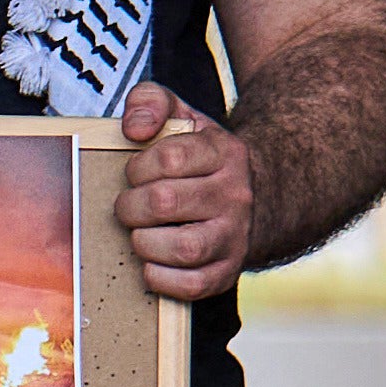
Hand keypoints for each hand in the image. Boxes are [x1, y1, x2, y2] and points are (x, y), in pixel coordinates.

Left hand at [115, 83, 252, 303]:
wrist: (255, 194)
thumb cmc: (200, 158)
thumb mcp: (182, 116)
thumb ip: (150, 100)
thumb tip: (133, 127)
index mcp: (223, 154)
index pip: (169, 158)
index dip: (137, 167)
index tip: (136, 173)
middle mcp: (235, 196)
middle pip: (164, 203)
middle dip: (130, 206)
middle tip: (130, 206)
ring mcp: (235, 236)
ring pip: (183, 248)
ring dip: (144, 242)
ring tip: (141, 232)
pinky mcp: (228, 271)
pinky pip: (193, 285)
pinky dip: (162, 278)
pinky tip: (152, 262)